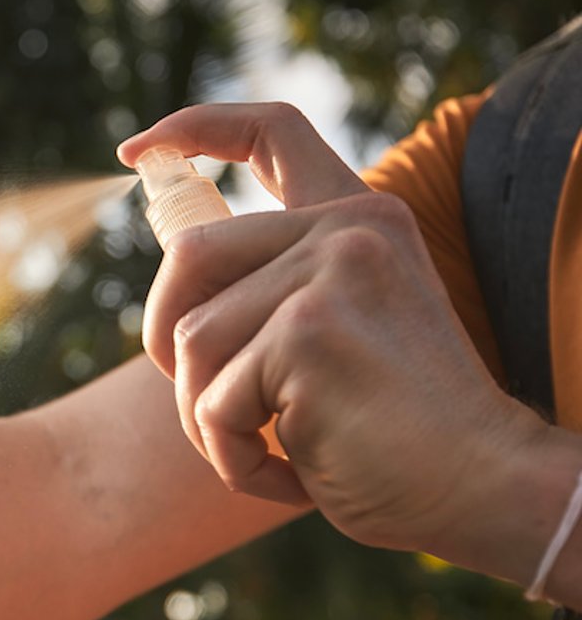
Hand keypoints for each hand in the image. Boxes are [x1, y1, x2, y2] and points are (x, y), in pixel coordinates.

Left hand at [117, 102, 544, 559]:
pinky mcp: (306, 333)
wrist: (483, 490)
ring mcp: (330, 274)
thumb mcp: (342, 335)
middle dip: (168, 339)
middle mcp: (349, 230)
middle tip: (213, 407)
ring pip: (190, 342)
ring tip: (275, 451)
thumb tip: (177, 278)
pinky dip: (234, 459)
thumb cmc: (400, 436)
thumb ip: (278, 289)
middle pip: (188, 256)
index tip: (136, 151)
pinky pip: (211, 405)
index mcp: (361, 219)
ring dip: (209, 420)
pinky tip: (297, 475)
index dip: (194, 129)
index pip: (272, 131)